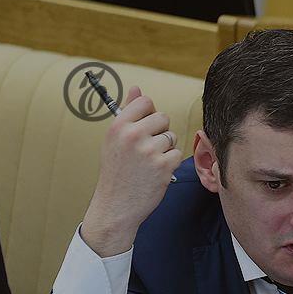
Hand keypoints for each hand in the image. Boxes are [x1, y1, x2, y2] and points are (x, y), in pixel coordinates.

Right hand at [82, 86, 183, 256]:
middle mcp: (132, 135)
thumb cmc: (117, 171)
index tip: (145, 125)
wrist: (116, 206)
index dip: (149, 113)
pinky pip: (177, 154)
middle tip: (147, 149)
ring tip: (149, 162)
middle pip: (163, 118)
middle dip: (160, 131)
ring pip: (172, 137)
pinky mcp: (163, 165)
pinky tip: (156, 173)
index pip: (145, 101)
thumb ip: (128, 113)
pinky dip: (170, 163)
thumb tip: (136, 87)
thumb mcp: (115, 140)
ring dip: (166, 148)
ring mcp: (148, 150)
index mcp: (118, 126)